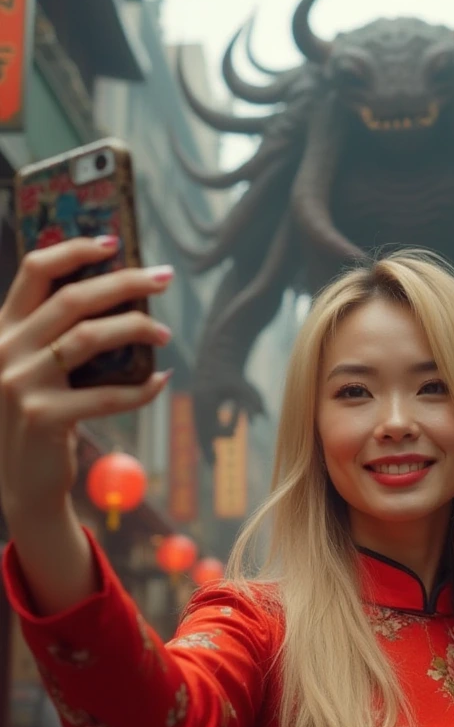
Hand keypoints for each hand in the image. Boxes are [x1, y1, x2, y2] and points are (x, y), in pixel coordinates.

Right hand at [0, 239, 173, 524]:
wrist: (21, 484)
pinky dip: (141, 388)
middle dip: (125, 282)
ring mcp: (20, 384)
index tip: (114, 242)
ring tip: (165, 331)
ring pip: (92, 338)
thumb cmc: (39, 417)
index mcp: (2, 330)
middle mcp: (4, 350)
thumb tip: (117, 296)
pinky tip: (161, 381)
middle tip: (162, 277)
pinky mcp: (43, 417)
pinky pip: (108, 394)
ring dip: (137, 328)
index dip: (75, 250)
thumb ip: (56, 336)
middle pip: (73, 299)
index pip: (34, 271)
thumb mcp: (35, 369)